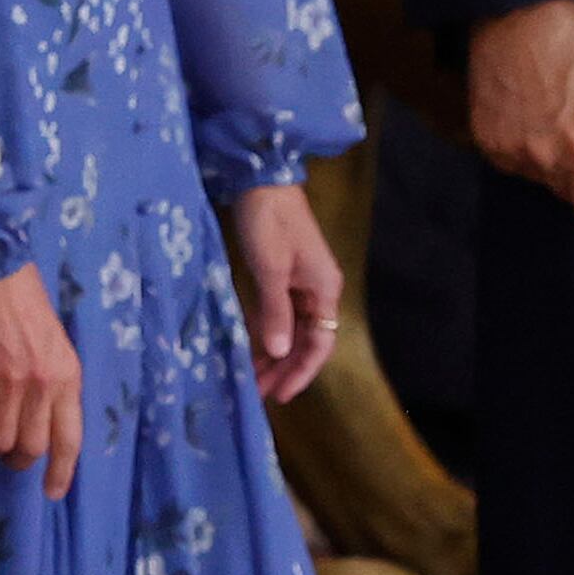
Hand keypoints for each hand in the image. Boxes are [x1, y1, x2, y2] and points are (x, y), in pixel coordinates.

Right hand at [0, 263, 82, 496]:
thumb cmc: (27, 304)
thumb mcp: (58, 345)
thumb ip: (56, 383)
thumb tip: (44, 421)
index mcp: (68, 377)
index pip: (69, 438)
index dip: (62, 472)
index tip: (52, 492)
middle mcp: (41, 386)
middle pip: (31, 447)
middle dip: (18, 460)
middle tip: (8, 456)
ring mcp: (7, 385)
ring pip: (0, 443)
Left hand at [225, 184, 341, 404]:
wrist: (261, 180)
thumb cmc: (269, 221)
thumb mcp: (270, 268)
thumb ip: (276, 311)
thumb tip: (279, 352)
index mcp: (324, 289)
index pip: (321, 343)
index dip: (301, 371)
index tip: (281, 394)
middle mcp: (317, 290)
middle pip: (306, 340)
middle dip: (285, 368)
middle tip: (259, 394)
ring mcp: (300, 284)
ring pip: (291, 330)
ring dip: (273, 355)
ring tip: (251, 379)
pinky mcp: (282, 276)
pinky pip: (278, 315)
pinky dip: (266, 333)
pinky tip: (249, 350)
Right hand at [465, 0, 573, 222]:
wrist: (518, 20)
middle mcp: (542, 156)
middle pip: (566, 193)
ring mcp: (509, 149)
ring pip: (538, 178)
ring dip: (552, 164)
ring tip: (555, 124)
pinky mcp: (485, 140)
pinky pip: (511, 163)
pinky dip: (525, 152)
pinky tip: (531, 121)